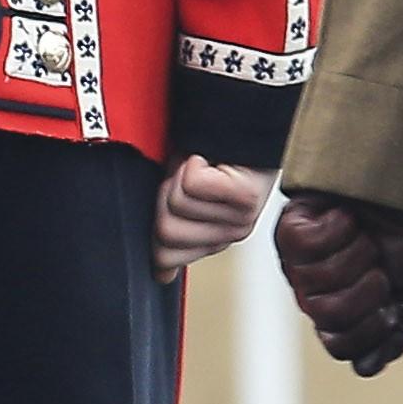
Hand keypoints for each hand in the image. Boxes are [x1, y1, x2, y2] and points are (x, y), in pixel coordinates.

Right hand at [153, 157, 274, 273]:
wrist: (238, 128)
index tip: (173, 198)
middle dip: (164, 199)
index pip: (164, 257)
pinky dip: (190, 163)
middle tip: (186, 182)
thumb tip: (161, 274)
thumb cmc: (211, 159)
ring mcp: (243, 218)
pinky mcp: (246, 195)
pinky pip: (192, 183)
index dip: (156, 220)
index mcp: (214, 240)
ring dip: (179, 177)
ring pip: (178, 204)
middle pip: (166, 232)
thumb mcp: (181, 200)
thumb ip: (170, 238)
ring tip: (200, 169)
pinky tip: (206, 160)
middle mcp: (232, 233)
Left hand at [273, 192, 402, 375]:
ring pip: (316, 280)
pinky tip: (346, 217)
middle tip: (377, 263)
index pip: (340, 346)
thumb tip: (365, 368)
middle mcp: (312, 293)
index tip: (391, 300)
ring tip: (363, 236)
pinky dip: (340, 227)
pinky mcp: (288, 231)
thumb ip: (392, 336)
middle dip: (367, 287)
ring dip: (357, 253)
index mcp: (340, 312)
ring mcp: (296, 264)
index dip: (373, 325)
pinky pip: (307, 245)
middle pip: (328, 316)